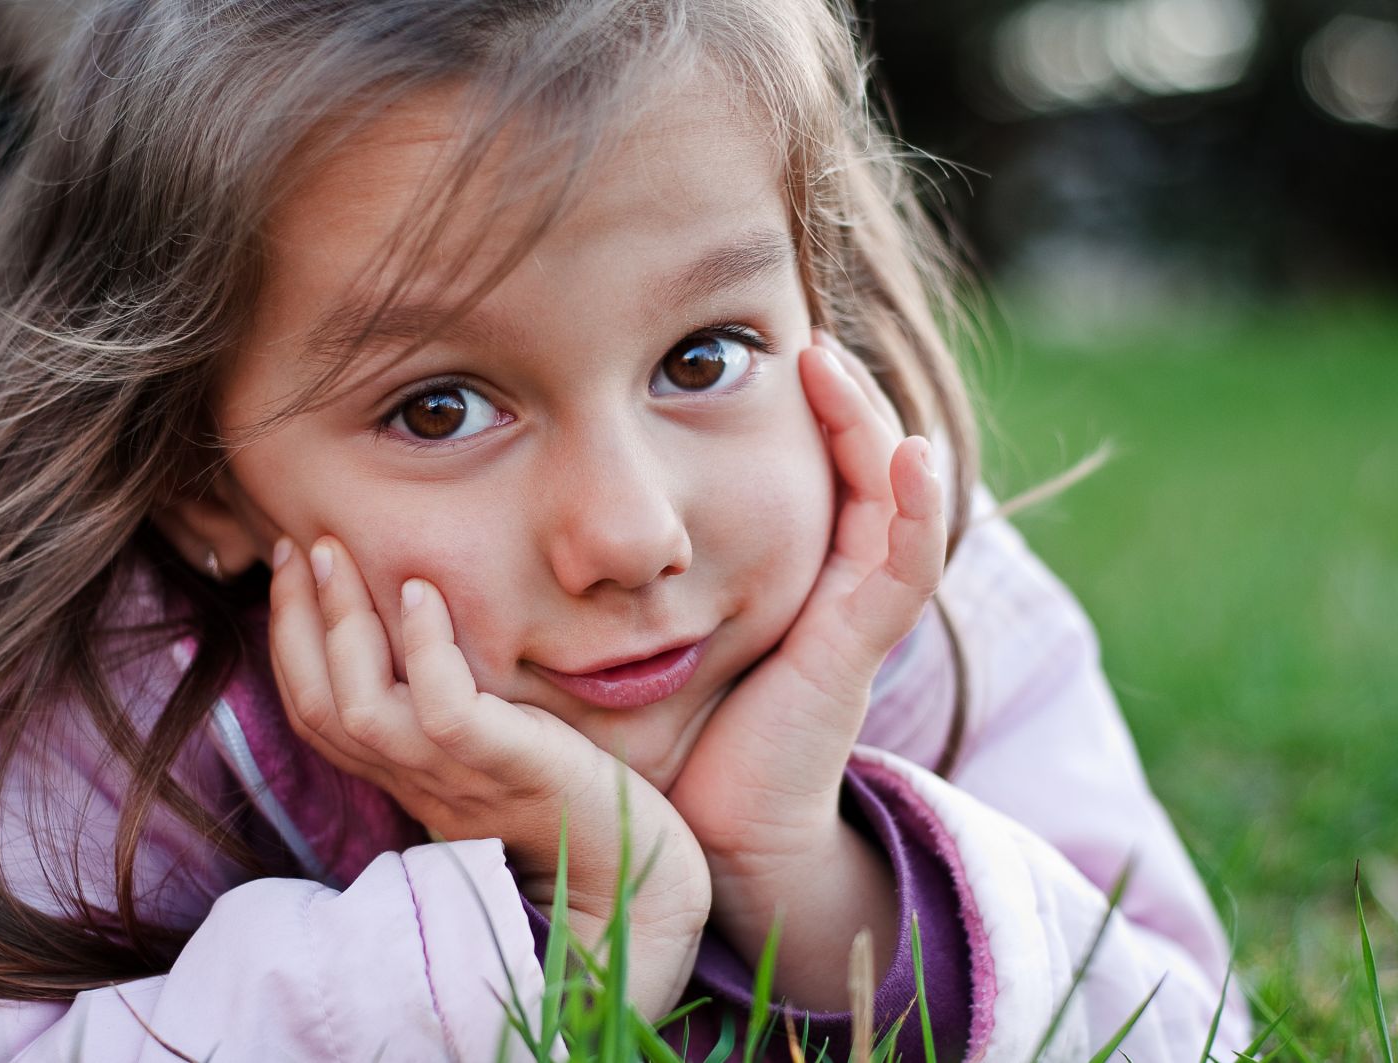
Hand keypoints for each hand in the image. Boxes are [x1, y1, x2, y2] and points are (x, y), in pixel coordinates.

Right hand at [268, 536, 710, 1018]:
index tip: (289, 566)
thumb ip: (454, 706)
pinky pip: (445, 712)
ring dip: (342, 624)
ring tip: (336, 554)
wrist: (632, 885)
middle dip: (296, 619)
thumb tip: (429, 627)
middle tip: (293, 545)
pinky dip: (426, 650)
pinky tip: (423, 593)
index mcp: (406, 773)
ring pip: (362, 706)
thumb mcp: (494, 747)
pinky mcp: (511, 770)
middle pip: (321, 704)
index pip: (317, 710)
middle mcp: (417, 779)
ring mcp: (459, 779)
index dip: (290, 638)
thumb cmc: (571, 803)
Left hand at [664, 332, 945, 997]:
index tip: (762, 351)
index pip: (815, 469)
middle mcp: (831, 585)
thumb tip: (550, 505)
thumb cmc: (673, 729)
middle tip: (804, 340)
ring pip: (892, 501)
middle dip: (841, 401)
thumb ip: (624, 566)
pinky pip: (905, 569)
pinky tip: (908, 456)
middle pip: (861, 469)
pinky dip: (915, 510)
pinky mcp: (858, 649)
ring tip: (833, 363)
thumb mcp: (648, 623)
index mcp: (788, 574)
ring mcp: (854, 614)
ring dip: (871, 427)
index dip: (806, 409)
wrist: (711, 827)